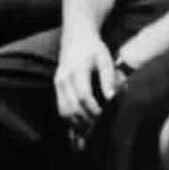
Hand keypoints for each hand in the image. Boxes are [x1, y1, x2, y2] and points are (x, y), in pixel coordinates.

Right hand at [54, 33, 117, 147]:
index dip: (94, 110)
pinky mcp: (56, 88)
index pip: (84, 96)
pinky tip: (80, 127)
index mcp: (76, 70)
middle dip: (87, 120)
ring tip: (91, 131)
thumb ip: (109, 77)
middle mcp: (63, 78)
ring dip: (77, 124)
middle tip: (100, 128)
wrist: (76, 38)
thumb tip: (112, 97)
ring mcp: (58, 84)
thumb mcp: (105, 58)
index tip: (105, 116)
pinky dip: (70, 121)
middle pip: (72, 107)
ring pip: (64, 111)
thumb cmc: (93, 49)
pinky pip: (61, 109)